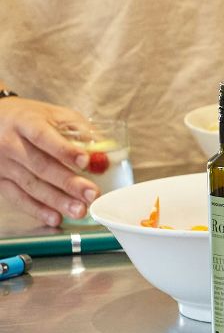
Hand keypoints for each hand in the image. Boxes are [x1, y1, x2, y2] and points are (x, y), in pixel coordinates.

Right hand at [0, 97, 98, 226]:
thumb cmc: (29, 118)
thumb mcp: (54, 115)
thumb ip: (80, 131)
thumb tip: (104, 155)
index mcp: (25, 123)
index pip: (43, 137)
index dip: (64, 150)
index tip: (86, 161)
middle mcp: (10, 144)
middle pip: (40, 166)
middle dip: (68, 182)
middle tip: (92, 194)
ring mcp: (2, 165)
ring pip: (31, 185)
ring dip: (57, 201)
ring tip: (79, 210)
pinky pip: (18, 198)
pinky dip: (37, 210)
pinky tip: (55, 217)